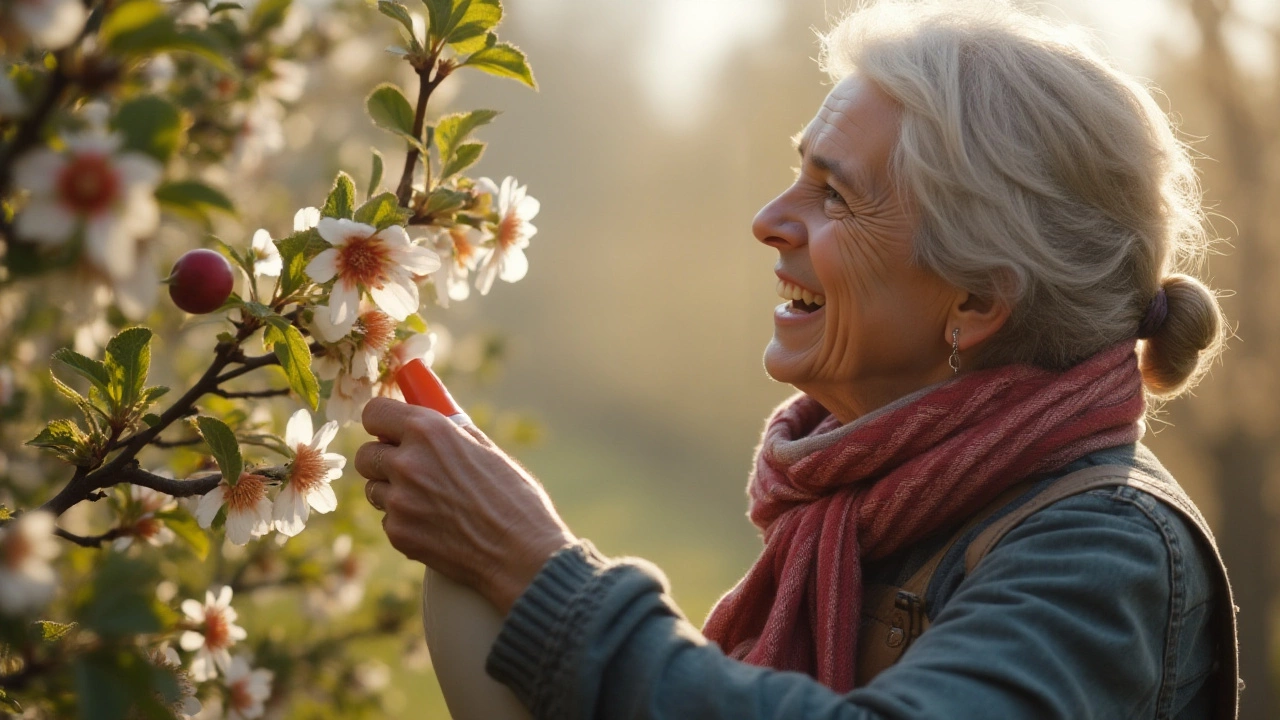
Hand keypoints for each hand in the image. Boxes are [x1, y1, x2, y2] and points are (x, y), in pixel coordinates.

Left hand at [356, 397, 575, 613]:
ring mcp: (399, 501)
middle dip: (382, 459)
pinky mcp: (398, 533)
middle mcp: (407, 462)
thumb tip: (432, 417)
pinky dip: (404, 522)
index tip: (389, 429)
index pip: (374, 412)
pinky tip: (435, 525)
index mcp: (430, 430)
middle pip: (365, 454)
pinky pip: (388, 520)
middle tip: (408, 468)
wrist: (522, 553)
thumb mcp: (486, 450)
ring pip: (372, 488)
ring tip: (428, 500)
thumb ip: (451, 433)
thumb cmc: (514, 498)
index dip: (381, 422)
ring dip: (391, 491)